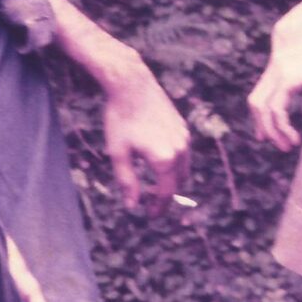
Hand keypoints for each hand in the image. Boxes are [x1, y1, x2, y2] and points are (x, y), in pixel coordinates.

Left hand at [101, 54, 190, 214]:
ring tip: (155, 184)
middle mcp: (179, 149)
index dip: (159, 208)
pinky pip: (183, 153)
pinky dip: (175, 163)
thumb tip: (133, 206)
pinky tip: (159, 160)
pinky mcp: (182, 127)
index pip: (166, 193)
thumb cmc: (121, 118)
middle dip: (166, 195)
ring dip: (172, 179)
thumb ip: (127, 182)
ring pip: (183, 167)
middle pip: (178, 182)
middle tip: (151, 202)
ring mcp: (183, 137)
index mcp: (164, 159)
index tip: (151, 217)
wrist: (132, 84)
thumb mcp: (118, 153)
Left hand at [248, 0, 301, 150]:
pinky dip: (281, 129)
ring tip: (287, 147)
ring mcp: (281, 70)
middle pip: (256, 99)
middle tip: (268, 141)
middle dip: (261, 124)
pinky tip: (294, 139)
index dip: (265, 110)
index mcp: (287, 58)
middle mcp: (279, 63)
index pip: (266, 88)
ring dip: (272, 132)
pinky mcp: (289, 79)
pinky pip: (276, 111)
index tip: (270, 128)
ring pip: (262, 108)